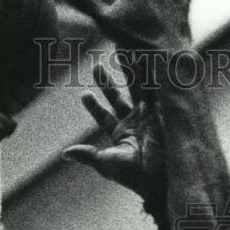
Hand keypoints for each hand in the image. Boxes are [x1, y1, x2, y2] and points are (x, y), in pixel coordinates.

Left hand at [63, 60, 164, 202]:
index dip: (94, 106)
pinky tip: (144, 59)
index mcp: (121, 134)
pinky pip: (156, 88)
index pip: (104, 116)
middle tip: (96, 66)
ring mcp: (150, 116)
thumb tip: (66, 153)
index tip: (84, 94)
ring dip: (128, 72)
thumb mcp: (108, 163)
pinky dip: (150, 74)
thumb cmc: (135, 175)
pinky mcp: (164, 111)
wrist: (163, 176)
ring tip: (119, 52)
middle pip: (118, 97)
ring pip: (136, 89)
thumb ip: (89, 155)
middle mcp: (135, 123)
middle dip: (107, 82)